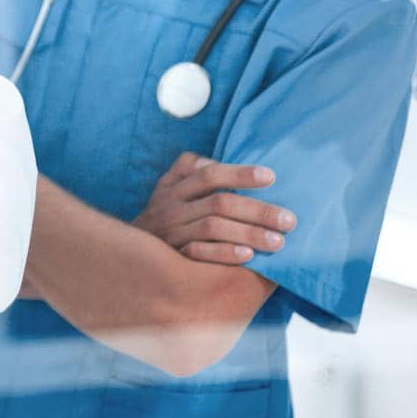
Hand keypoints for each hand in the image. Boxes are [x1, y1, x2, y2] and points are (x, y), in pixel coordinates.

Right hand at [131, 153, 294, 264]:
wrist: (127, 257)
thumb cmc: (161, 217)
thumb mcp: (167, 189)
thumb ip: (188, 170)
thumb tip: (215, 160)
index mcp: (175, 188)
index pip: (209, 175)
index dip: (239, 174)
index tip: (271, 177)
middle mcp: (172, 208)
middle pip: (219, 203)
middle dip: (257, 210)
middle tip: (289, 220)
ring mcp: (172, 233)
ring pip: (213, 228)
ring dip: (249, 233)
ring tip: (278, 242)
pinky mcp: (173, 257)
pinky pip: (200, 254)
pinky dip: (224, 253)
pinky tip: (249, 257)